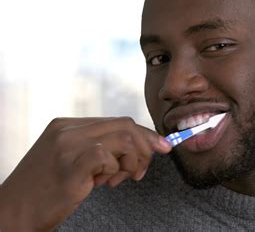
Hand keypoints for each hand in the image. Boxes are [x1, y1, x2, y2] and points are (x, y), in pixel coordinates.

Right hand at [0, 117, 170, 230]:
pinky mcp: (70, 165)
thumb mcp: (71, 160)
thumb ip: (99, 148)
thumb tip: (137, 147)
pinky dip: (115, 170)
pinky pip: (108, 157)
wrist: (13, 212)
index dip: (144, 135)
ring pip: (124, 138)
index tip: (161, 146)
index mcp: (67, 125)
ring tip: (118, 180)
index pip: (118, 121)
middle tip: (141, 171)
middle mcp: (67, 130)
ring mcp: (68, 145)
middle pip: (125, 125)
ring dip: (132, 162)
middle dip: (145, 147)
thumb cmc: (45, 190)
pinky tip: (102, 183)